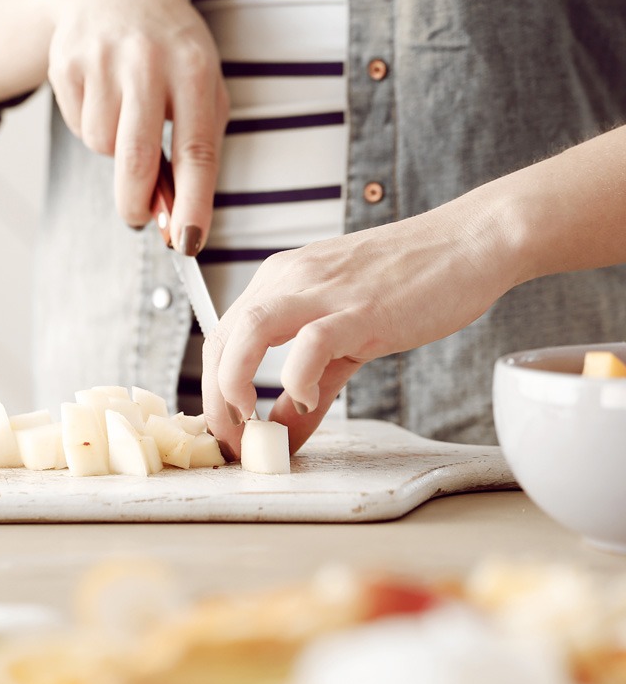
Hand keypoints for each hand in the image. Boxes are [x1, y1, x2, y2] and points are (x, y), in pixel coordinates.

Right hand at [47, 0, 228, 251]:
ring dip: (114, 149)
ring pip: (102, 146)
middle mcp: (148, 62)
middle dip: (136, 202)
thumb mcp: (201, 88)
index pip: (196, 151)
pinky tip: (103, 95)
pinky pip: (78, 127)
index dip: (193, 204)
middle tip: (139, 217)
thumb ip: (195, 150)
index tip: (188, 243)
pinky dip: (91, 125)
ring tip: (126, 112)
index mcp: (194, 69)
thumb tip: (176, 219)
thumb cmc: (170, 52)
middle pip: (136, 159)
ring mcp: (102, 61)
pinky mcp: (67, 64)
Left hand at [202, 195, 515, 456]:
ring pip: (249, 331)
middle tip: (230, 440)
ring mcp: (323, 291)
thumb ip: (312, 386)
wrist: (470, 242)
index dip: (213, 387)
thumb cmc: (411, 281)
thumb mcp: (346, 336)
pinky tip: (304, 400)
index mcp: (280, 281)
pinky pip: (310, 342)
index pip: (223, 336)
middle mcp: (290, 279)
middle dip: (215, 398)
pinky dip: (296, 377)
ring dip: (234, 383)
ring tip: (248, 421)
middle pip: (223, 338)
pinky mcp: (360, 307)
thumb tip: (286, 432)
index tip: (225, 427)